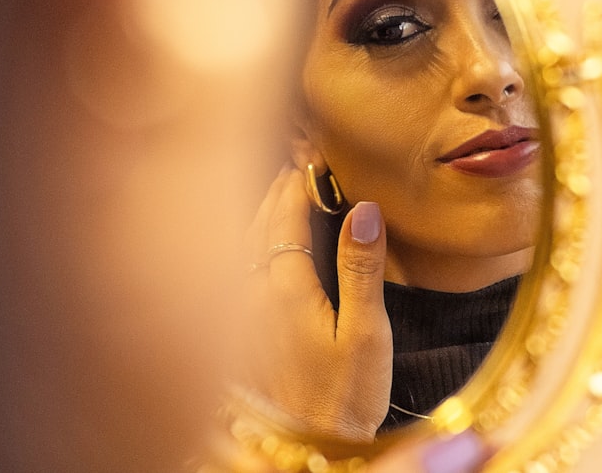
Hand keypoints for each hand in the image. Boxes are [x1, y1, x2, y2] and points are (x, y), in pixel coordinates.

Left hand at [240, 165, 392, 442]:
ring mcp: (239, 316)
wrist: (307, 450)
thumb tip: (362, 209)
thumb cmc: (345, 397)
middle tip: (294, 162)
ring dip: (257, 212)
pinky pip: (234, 271)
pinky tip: (254, 245)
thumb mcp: (367, 335)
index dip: (300, 184)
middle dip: (274, 189)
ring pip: (240, 247)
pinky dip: (246, 242)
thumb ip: (361, 269)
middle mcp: (252, 296)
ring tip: (275, 190)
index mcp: (284, 289)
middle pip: (257, 225)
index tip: (313, 158)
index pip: (287, 218)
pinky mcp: (238, 335)